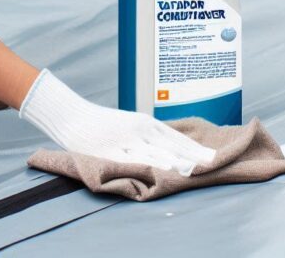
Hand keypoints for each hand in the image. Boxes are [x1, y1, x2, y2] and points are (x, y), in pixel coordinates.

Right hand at [19, 69, 216, 175]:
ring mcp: (125, 140)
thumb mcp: (128, 123)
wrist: (71, 115)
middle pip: (171, 144)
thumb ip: (147, 135)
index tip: (211, 156)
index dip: (193, 148)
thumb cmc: (101, 122)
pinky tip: (164, 168)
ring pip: (156, 151)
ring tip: (195, 169)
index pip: (175, 137)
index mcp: (144, 122)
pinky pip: (134, 159)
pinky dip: (151, 163)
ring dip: (176, 160)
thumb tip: (170, 148)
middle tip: (212, 164)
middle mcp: (139, 129)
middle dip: (192, 155)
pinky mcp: (111, 150)